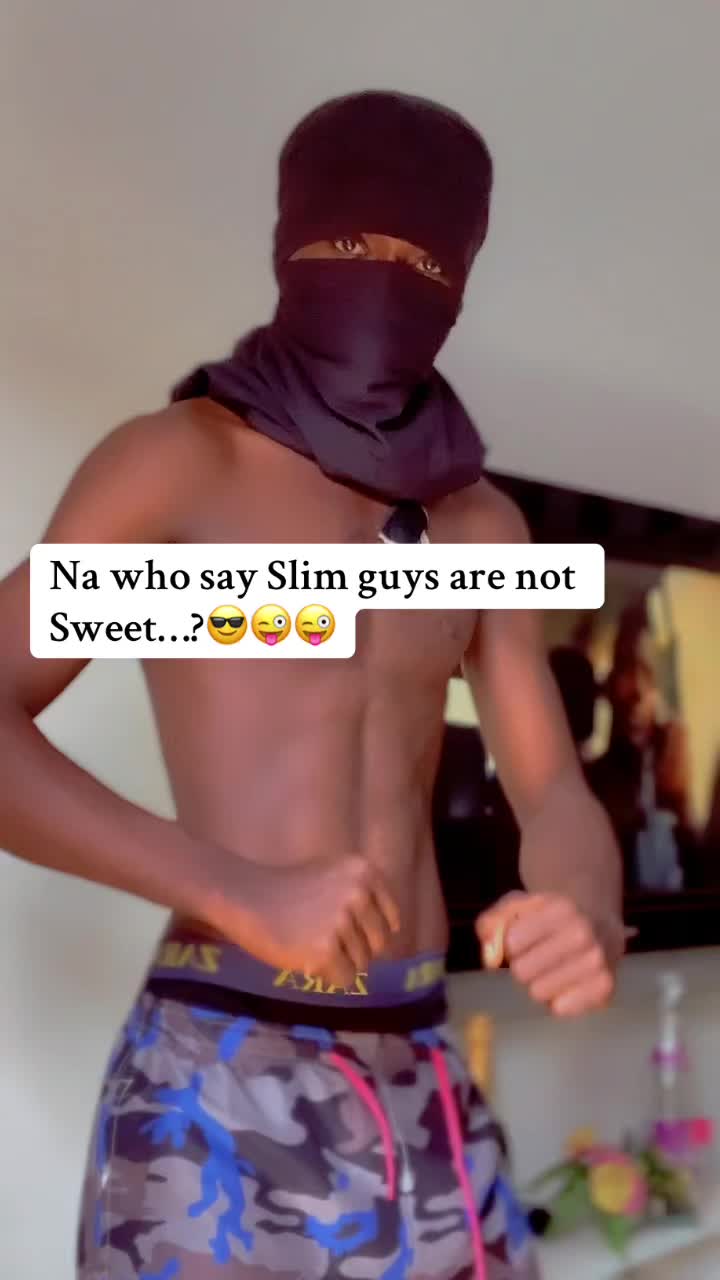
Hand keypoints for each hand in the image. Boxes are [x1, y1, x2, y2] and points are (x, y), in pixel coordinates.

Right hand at [214, 854, 400, 989]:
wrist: (245, 896)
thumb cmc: (288, 889)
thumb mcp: (334, 876)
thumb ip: (363, 896)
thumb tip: (391, 934)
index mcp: (365, 872)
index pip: (391, 920)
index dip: (370, 932)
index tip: (349, 932)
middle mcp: (359, 893)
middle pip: (379, 944)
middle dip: (356, 948)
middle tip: (325, 939)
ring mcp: (342, 922)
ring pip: (362, 964)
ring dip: (339, 961)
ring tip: (310, 943)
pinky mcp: (325, 950)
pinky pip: (344, 979)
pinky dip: (328, 975)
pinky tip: (306, 957)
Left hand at [476, 892, 623, 1016]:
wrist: (599, 924)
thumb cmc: (550, 917)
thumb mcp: (519, 906)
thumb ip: (493, 923)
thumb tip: (490, 960)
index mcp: (561, 908)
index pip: (512, 943)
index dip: (511, 945)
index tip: (522, 940)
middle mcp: (583, 934)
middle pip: (522, 971)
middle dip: (522, 967)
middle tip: (536, 958)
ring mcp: (597, 962)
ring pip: (538, 993)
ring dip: (539, 984)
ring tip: (552, 970)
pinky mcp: (605, 988)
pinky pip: (560, 1009)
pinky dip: (557, 1001)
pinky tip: (566, 984)